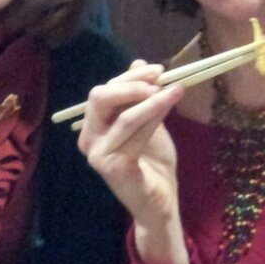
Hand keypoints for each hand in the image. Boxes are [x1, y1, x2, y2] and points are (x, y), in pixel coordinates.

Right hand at [78, 61, 188, 263]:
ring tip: (176, 90)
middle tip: (160, 79)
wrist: (160, 201)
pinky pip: (135, 133)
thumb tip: (139, 62)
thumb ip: (141, 97)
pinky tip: (170, 104)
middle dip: (132, 84)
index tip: (158, 69)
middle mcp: (88, 139)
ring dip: (153, 99)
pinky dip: (154, 115)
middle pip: (100, 97)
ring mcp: (98, 155)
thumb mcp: (149, 122)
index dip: (129, 77)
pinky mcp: (112, 167)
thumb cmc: (153, 163)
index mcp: (93, 127)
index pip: (104, 91)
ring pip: (123, 115)